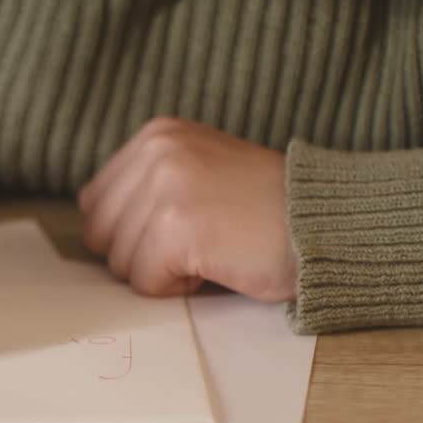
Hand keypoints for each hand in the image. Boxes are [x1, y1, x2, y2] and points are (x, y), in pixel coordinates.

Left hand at [79, 118, 295, 301]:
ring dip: (165, 272)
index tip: (184, 227)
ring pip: (121, 263)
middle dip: (142, 254)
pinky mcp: (176, 227)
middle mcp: (157, 151)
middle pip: (100, 234)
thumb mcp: (200, 172)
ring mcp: (165, 187)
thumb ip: (147, 187)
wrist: (329, 222)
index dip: (133, 232)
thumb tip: (94, 230)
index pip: (95, 203)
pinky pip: (145, 283)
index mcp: (158, 134)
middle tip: (201, 242)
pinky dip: (180, 288)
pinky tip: (218, 264)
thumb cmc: (266, 210)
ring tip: (214, 248)